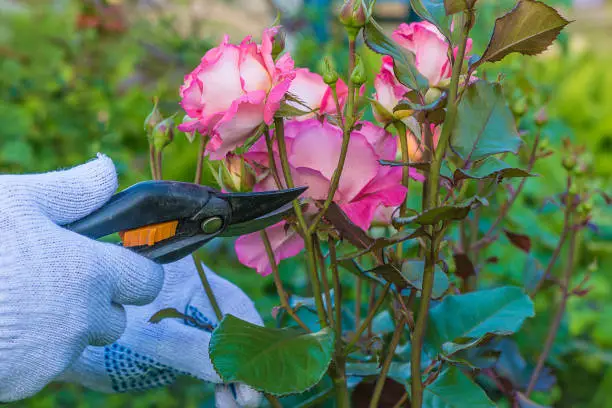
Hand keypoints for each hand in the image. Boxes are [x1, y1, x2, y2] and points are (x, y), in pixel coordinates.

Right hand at [0, 155, 163, 401]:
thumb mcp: (19, 202)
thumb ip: (73, 191)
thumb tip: (108, 170)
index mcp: (90, 273)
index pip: (147, 280)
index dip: (136, 271)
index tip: (117, 265)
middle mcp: (82, 319)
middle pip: (117, 317)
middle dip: (99, 303)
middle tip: (59, 282)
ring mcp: (55, 355)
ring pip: (80, 342)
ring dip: (65, 328)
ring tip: (23, 302)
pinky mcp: (27, 381)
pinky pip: (47, 365)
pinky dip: (34, 351)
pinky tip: (5, 326)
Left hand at [58, 256, 263, 407]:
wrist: (64, 343)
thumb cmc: (102, 334)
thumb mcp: (151, 341)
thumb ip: (196, 350)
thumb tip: (240, 367)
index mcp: (188, 277)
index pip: (232, 304)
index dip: (250, 338)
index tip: (259, 370)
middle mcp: (193, 293)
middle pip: (233, 325)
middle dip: (244, 361)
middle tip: (250, 397)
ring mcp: (188, 316)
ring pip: (224, 344)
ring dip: (234, 374)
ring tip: (238, 402)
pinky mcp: (181, 338)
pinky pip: (209, 356)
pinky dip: (219, 377)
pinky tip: (225, 397)